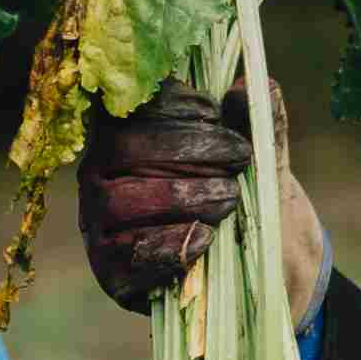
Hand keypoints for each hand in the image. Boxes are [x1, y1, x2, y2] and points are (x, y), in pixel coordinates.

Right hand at [75, 90, 329, 321]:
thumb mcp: (261, 158)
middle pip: (122, 149)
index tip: (216, 113)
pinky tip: (205, 238)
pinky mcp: (111, 272)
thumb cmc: (246, 197)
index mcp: (125, 134)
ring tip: (229, 200)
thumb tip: (249, 86)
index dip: (172, 105)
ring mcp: (99, 225)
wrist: (257, 268)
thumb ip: (257, 122)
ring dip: (182, 196)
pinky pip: (126, 256)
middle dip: (186, 149)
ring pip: (120, 200)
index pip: (128, 106)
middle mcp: (100, 175)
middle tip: (237, 160)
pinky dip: (168, 245)